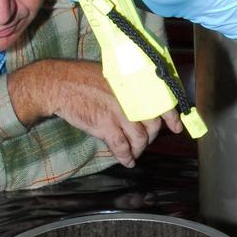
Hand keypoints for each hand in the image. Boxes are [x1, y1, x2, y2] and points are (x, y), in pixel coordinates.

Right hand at [9, 59, 179, 167]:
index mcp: (135, 84)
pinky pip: (122, 147)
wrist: (60, 84)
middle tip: (143, 141)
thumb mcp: (113, 75)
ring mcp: (119, 112)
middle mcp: (132, 98)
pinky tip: (126, 161)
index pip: (161, 101)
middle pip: (153, 125)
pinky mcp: (106, 125)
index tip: (176, 128)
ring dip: (138, 149)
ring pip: (140, 139)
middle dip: (150, 137)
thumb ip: (130, 89)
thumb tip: (143, 104)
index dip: (171, 118)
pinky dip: (126, 157)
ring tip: (133, 152)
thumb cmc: (83, 77)